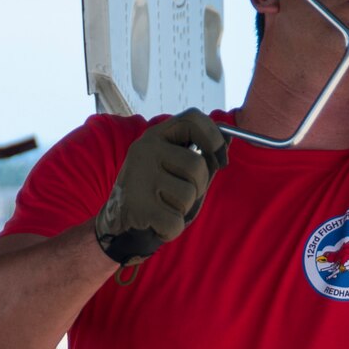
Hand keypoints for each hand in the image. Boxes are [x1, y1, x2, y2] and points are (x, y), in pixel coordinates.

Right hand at [94, 109, 227, 262]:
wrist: (118, 224)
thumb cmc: (156, 195)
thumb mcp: (177, 170)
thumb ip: (202, 156)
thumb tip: (230, 138)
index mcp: (156, 136)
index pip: (192, 119)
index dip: (214, 137)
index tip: (221, 159)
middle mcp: (145, 150)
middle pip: (197, 165)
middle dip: (199, 187)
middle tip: (182, 197)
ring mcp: (139, 176)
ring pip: (188, 194)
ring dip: (184, 209)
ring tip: (165, 208)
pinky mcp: (138, 205)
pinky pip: (175, 221)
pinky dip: (172, 229)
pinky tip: (157, 224)